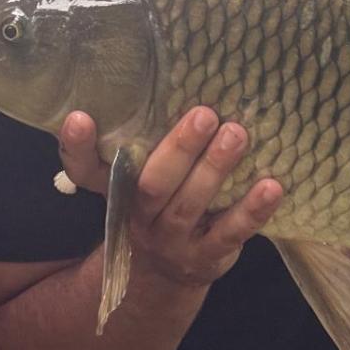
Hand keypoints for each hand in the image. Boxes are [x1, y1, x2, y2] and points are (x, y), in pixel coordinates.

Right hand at [58, 107, 282, 287]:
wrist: (166, 275)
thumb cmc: (159, 204)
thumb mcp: (142, 176)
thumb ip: (148, 139)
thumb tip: (183, 74)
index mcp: (117, 190)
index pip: (85, 169)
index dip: (77, 146)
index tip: (79, 116)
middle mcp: (139, 216)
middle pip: (151, 185)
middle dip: (179, 149)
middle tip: (205, 114)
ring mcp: (171, 241)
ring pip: (190, 205)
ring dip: (215, 169)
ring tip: (237, 135)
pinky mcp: (205, 257)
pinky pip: (229, 233)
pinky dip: (252, 210)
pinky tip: (272, 186)